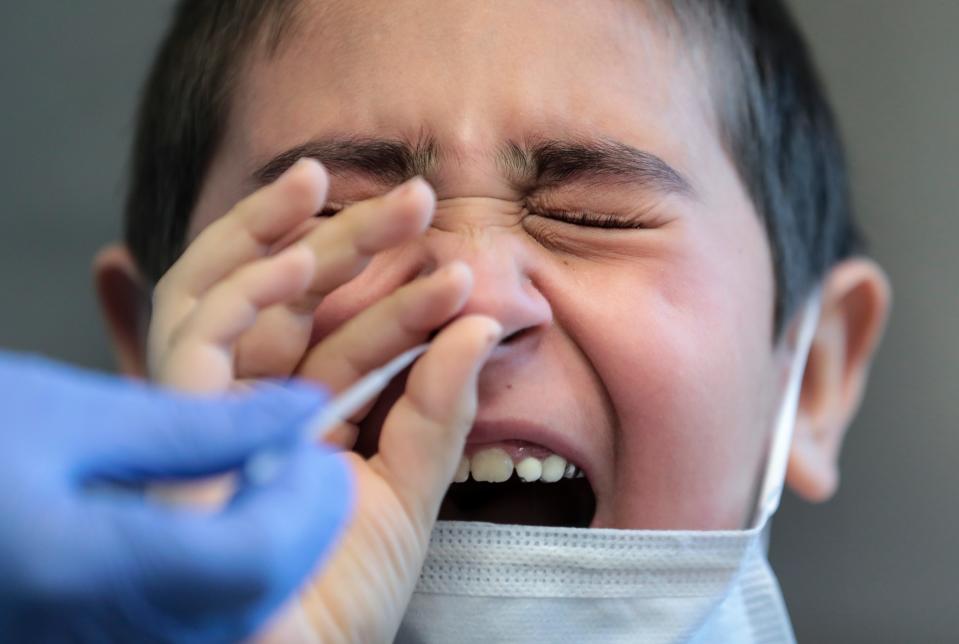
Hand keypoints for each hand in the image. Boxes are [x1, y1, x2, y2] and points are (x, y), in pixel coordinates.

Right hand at [0, 351, 351, 642]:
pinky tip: (215, 512)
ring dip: (271, 540)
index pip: (255, 556)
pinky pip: (193, 624)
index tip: (311, 435)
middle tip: (292, 448)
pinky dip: (229, 567)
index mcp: (84, 570)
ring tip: (257, 470)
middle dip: (299, 517)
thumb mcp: (67, 416)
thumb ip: (197, 426)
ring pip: (236, 616)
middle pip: (257, 595)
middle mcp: (96, 637)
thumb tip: (299, 409)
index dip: (307, 496)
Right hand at [147, 158, 502, 641]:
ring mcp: (213, 409)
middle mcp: (258, 406)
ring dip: (280, 234)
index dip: (402, 299)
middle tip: (420, 197)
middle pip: (298, 305)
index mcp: (312, 420)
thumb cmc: (340, 595)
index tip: (460, 267)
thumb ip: (439, 412)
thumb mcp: (408, 494)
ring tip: (332, 183)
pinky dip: (237, 289)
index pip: (352, 341)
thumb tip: (480, 330)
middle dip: (353, 242)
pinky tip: (296, 258)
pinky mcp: (172, 420)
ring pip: (235, 294)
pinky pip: (189, 334)